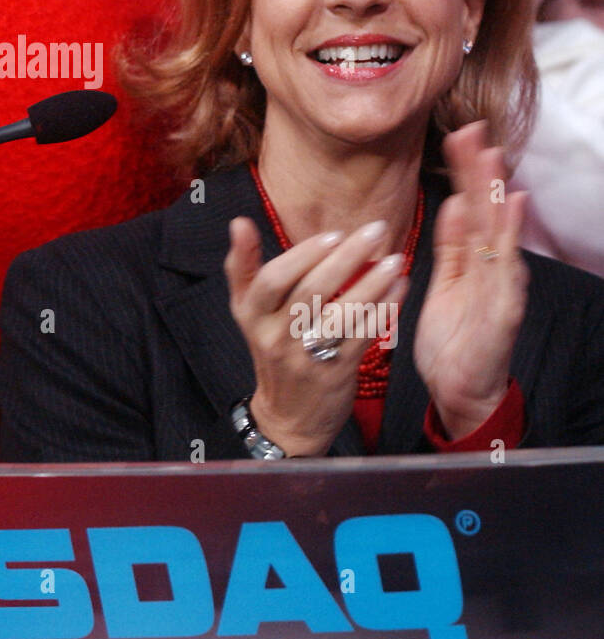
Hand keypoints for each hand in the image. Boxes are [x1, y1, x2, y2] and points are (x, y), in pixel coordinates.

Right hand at [225, 216, 408, 455]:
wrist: (287, 417)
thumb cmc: (272, 349)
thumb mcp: (248, 311)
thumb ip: (243, 266)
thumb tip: (239, 222)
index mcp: (252, 315)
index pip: (273, 279)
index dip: (303, 255)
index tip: (334, 234)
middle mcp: (276, 335)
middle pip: (310, 291)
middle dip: (346, 258)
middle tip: (375, 231)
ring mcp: (305, 356)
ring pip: (340, 315)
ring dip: (372, 284)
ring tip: (395, 260)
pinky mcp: (335, 373)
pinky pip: (362, 336)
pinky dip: (383, 310)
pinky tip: (399, 289)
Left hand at [414, 121, 527, 438]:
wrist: (459, 392)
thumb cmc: (453, 340)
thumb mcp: (444, 284)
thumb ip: (451, 247)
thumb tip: (453, 204)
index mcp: (473, 260)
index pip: (469, 207)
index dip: (465, 172)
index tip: (458, 135)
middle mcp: (491, 267)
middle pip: (486, 210)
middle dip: (480, 170)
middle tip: (474, 129)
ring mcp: (499, 285)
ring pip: (497, 229)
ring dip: (494, 190)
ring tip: (493, 155)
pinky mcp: (502, 307)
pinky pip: (504, 265)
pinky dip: (509, 234)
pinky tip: (512, 206)